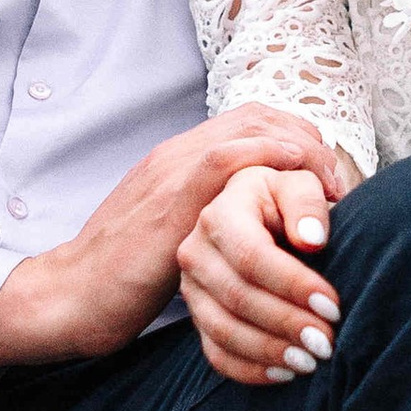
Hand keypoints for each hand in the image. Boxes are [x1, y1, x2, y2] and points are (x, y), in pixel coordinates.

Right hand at [0, 105, 351, 369]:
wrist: (71, 295)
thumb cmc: (124, 279)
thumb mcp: (175, 238)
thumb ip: (210, 223)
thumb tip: (260, 238)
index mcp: (178, 162)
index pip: (251, 124)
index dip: (298, 141)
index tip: (327, 180)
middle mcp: (176, 155)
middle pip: (259, 116)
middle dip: (310, 142)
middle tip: (339, 183)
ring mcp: (170, 171)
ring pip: (249, 128)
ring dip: (300, 150)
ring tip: (330, 189)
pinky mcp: (168, 199)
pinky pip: (223, 158)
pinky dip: (267, 158)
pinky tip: (296, 179)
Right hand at [178, 160, 350, 386]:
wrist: (257, 219)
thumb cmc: (284, 203)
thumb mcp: (298, 185)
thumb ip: (307, 202)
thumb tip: (312, 239)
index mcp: (220, 213)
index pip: (251, 256)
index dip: (292, 285)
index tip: (332, 306)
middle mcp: (196, 250)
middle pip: (238, 297)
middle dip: (286, 323)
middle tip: (326, 342)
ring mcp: (191, 287)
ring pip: (223, 329)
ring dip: (270, 351)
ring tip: (311, 361)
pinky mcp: (196, 316)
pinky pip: (215, 353)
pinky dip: (250, 370)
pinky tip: (285, 373)